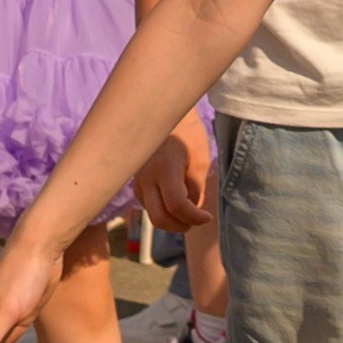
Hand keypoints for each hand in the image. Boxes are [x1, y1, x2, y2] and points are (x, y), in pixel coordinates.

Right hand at [134, 116, 211, 234]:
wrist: (162, 116)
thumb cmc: (187, 135)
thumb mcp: (200, 160)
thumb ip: (196, 189)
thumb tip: (193, 211)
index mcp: (165, 169)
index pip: (177, 205)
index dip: (194, 217)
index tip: (207, 217)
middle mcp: (146, 178)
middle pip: (159, 218)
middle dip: (180, 225)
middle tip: (195, 220)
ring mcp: (138, 181)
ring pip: (152, 214)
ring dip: (171, 219)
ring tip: (188, 209)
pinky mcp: (135, 183)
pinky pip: (148, 205)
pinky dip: (162, 210)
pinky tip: (174, 199)